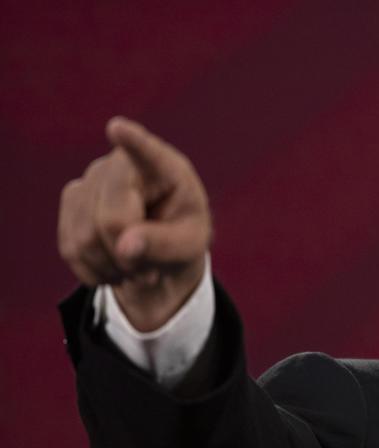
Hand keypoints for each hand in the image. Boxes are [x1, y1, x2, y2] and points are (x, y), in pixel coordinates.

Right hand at [58, 117, 211, 330]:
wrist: (161, 243)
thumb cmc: (183, 235)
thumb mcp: (190, 244)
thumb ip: (164, 244)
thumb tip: (124, 248)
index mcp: (164, 167)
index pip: (146, 153)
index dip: (131, 142)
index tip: (118, 128)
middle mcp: (120, 164)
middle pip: (109, 221)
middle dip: (127, 256)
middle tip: (152, 271)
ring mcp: (90, 178)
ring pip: (84, 238)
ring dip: (112, 267)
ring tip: (136, 267)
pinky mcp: (72, 200)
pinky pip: (71, 249)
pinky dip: (95, 270)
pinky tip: (115, 265)